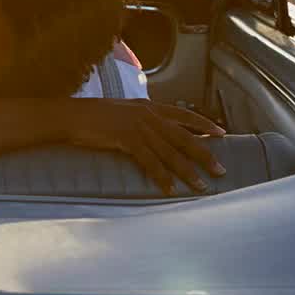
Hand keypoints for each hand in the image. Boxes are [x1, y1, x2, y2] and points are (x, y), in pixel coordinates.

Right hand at [61, 100, 225, 194]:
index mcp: (149, 106)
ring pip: (170, 152)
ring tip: (200, 186)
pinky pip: (150, 161)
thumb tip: (157, 132)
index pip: (184, 114)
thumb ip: (143, 119)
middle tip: (220, 170)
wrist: (73, 115)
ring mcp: (139, 126)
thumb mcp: (124, 111)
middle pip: (184, 137)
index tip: (221, 133)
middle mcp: (149, 114)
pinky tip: (170, 188)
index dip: (204, 124)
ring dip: (187, 171)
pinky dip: (161, 176)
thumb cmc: (95, 116)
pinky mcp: (128, 139)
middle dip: (204, 154)